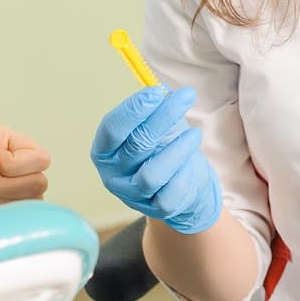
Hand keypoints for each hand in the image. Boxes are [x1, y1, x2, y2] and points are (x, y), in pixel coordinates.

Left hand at [0, 53, 51, 211]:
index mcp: (2, 143)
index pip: (39, 156)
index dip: (13, 163)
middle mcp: (9, 165)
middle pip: (40, 178)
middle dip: (6, 184)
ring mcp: (9, 191)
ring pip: (34, 197)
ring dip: (3, 199)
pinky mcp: (5, 213)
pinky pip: (24, 214)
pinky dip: (3, 212)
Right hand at [90, 85, 221, 233]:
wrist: (185, 184)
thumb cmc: (164, 148)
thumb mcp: (156, 126)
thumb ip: (156, 110)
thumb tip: (164, 91)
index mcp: (105, 150)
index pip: (112, 128)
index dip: (134, 109)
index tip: (157, 91)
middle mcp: (113, 174)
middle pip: (136, 145)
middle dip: (163, 117)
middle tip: (186, 97)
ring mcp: (133, 195)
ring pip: (152, 174)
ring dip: (177, 149)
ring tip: (195, 133)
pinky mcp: (156, 209)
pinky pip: (171, 193)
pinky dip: (184, 173)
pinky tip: (192, 161)